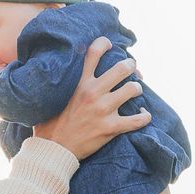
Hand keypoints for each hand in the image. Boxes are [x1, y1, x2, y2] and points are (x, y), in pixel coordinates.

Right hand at [32, 37, 148, 159]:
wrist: (53, 150)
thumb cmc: (50, 125)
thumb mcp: (53, 98)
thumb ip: (62, 85)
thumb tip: (60, 74)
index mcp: (79, 83)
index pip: (93, 53)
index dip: (104, 43)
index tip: (110, 44)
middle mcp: (93, 93)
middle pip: (121, 68)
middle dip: (130, 66)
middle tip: (131, 68)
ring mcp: (103, 110)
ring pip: (133, 89)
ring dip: (136, 89)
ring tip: (134, 91)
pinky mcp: (111, 128)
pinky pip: (137, 120)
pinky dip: (144, 116)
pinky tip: (143, 114)